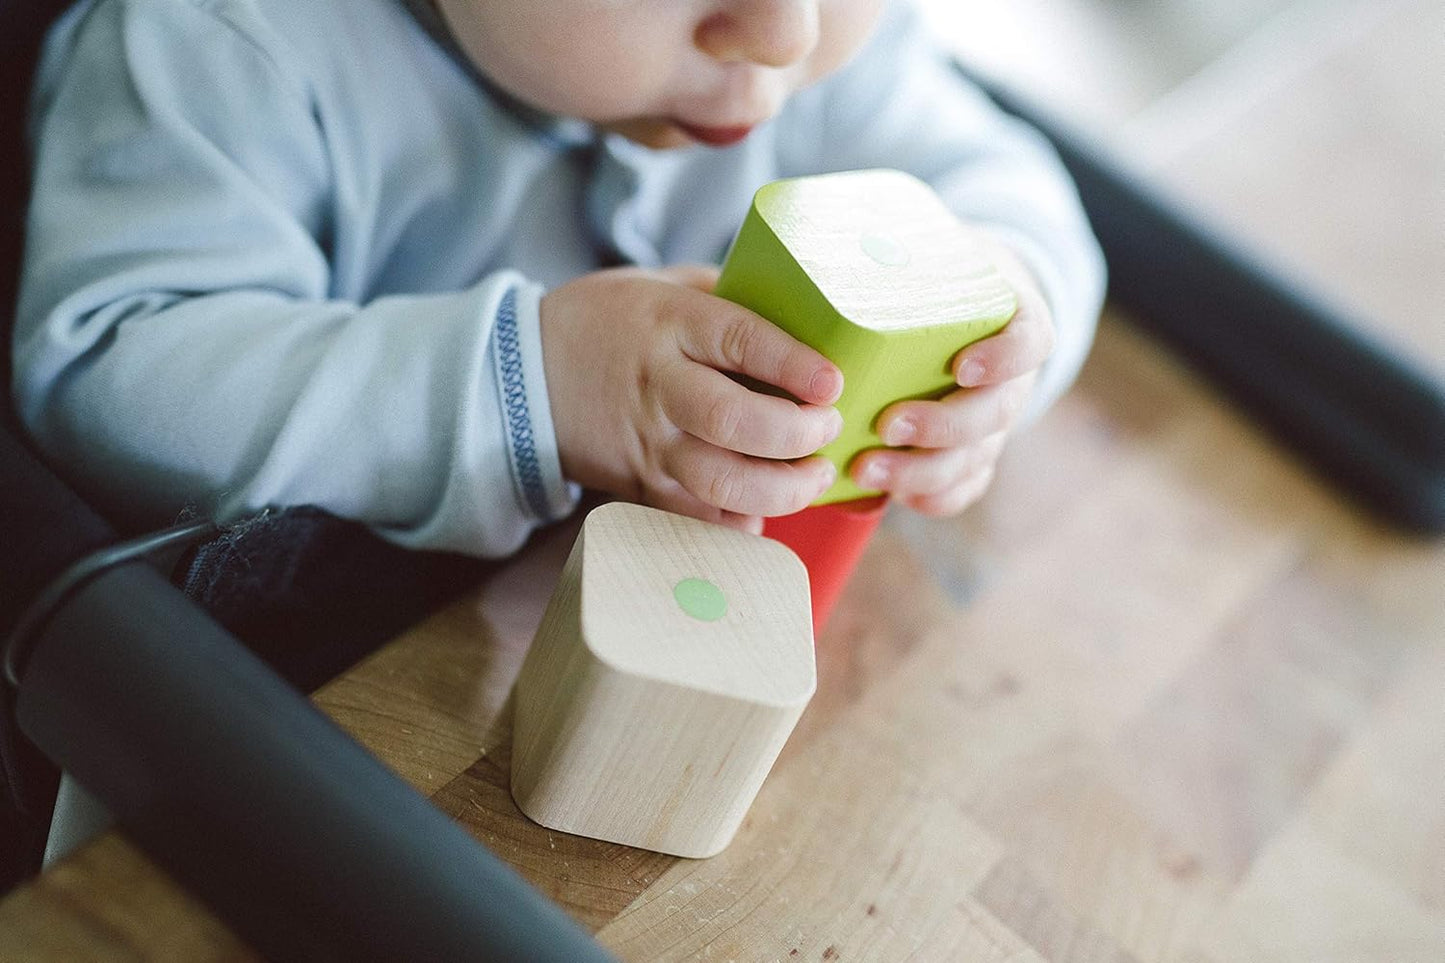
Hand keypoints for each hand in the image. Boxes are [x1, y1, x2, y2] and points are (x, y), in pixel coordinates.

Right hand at [540, 265, 843, 532]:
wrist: (520, 374)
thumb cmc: (606, 321)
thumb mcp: (661, 285)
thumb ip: (725, 297)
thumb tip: (803, 311)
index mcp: (668, 324)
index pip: (739, 341)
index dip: (792, 364)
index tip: (832, 382)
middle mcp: (658, 386)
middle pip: (732, 420)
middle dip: (796, 434)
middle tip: (827, 430)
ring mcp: (647, 442)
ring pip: (718, 480)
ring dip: (780, 489)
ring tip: (812, 477)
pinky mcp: (638, 485)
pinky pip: (693, 516)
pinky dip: (736, 523)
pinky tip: (764, 512)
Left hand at [848, 234, 1054, 515]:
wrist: (966, 302)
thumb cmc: (935, 276)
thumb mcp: (932, 247)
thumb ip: (892, 244)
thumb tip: (812, 222)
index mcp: (1013, 320)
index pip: (1030, 340)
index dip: (1005, 357)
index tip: (964, 366)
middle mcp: (1011, 377)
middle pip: (997, 413)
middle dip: (943, 427)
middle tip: (888, 424)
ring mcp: (994, 421)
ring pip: (976, 458)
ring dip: (923, 472)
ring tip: (866, 470)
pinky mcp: (973, 453)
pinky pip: (964, 487)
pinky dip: (934, 498)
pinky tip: (894, 498)